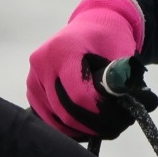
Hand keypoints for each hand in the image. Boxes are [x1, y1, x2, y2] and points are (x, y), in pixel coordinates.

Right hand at [26, 0, 151, 140]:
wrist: (90, 26)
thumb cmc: (107, 37)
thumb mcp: (120, 52)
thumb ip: (120, 78)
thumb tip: (125, 105)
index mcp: (62, 50)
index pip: (78, 95)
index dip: (99, 112)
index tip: (120, 119)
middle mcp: (41, 63)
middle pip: (65, 111)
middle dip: (93, 125)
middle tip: (116, 128)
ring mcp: (33, 77)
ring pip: (55, 120)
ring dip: (81, 130)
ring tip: (104, 127)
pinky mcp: (32, 89)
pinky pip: (48, 118)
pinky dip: (67, 127)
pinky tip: (85, 126)